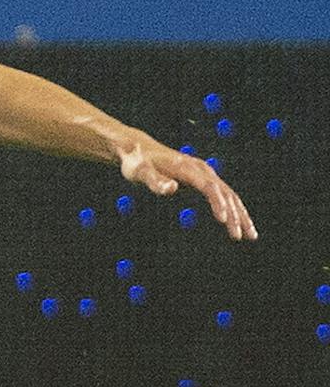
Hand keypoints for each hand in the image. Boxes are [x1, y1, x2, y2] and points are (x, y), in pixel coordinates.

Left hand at [118, 138, 256, 241]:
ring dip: (241, 214)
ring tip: (251, 235)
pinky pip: (224, 195)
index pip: (209, 187)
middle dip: (236, 215)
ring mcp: (204, 173)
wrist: (137, 150)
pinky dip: (234, 209)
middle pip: (225, 192)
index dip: (218, 204)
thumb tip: (171, 188)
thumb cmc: (136, 163)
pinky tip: (240, 223)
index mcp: (187, 168)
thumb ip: (154, 181)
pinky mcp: (203, 178)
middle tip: (243, 236)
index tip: (223, 221)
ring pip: (229, 195)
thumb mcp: (140, 172)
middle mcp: (201, 169)